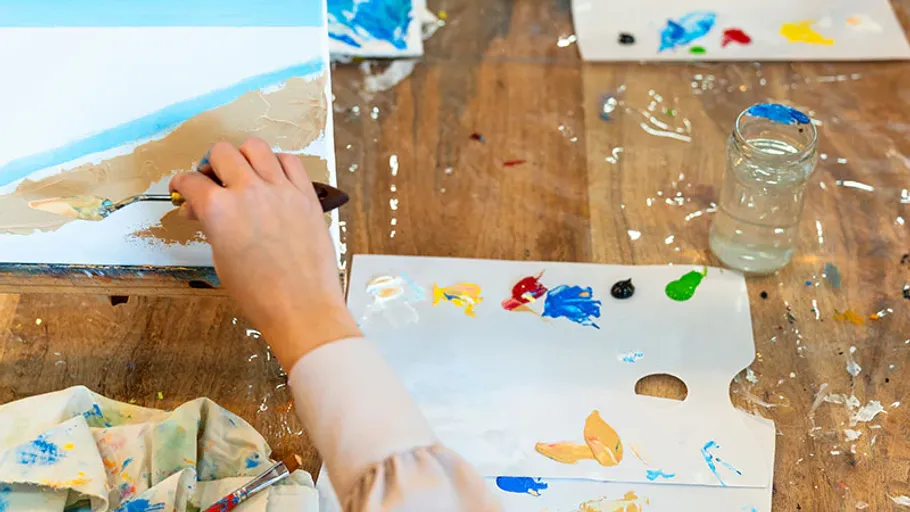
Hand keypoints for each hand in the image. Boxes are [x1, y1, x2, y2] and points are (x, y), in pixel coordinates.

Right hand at [170, 138, 359, 368]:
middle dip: (212, 165)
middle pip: (222, 152)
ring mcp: (280, 190)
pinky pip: (290, 161)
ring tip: (244, 175)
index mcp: (219, 210)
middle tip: (214, 182)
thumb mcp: (221, 259)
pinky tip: (273, 179)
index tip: (183, 188)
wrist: (301, 307)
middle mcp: (248, 191)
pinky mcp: (306, 195)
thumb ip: (211, 225)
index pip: (190, 181)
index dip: (182, 185)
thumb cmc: (258, 294)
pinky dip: (277, 164)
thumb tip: (199, 210)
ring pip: (256, 147)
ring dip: (244, 157)